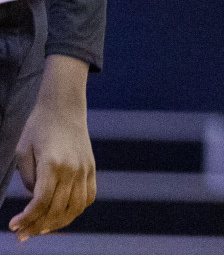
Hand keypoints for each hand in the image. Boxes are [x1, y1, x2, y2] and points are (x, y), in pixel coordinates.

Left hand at [10, 56, 95, 240]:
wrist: (64, 107)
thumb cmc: (38, 128)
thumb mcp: (23, 152)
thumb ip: (28, 179)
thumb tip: (34, 201)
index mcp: (52, 164)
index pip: (41, 202)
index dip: (27, 218)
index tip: (14, 226)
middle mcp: (72, 169)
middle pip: (58, 209)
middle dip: (38, 226)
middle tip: (24, 233)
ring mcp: (85, 169)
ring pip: (76, 208)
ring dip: (58, 223)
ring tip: (42, 227)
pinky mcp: (92, 168)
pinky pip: (88, 197)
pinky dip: (76, 210)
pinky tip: (62, 214)